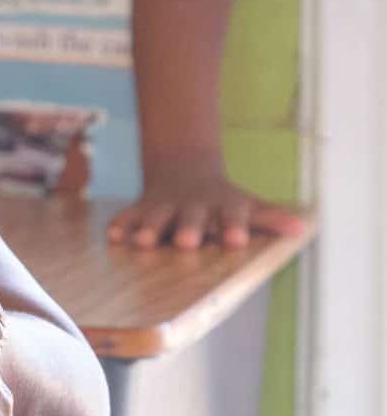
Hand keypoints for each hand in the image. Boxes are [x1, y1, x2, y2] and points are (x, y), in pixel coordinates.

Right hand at [108, 166, 307, 248]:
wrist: (184, 171)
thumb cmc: (223, 201)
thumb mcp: (249, 206)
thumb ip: (271, 219)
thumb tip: (301, 229)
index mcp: (223, 207)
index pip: (232, 216)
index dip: (233, 226)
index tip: (236, 240)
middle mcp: (192, 206)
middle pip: (191, 217)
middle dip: (187, 229)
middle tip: (185, 243)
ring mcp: (164, 207)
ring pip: (156, 217)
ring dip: (149, 228)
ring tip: (143, 243)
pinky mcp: (140, 211)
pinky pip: (127, 217)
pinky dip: (120, 226)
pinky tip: (114, 236)